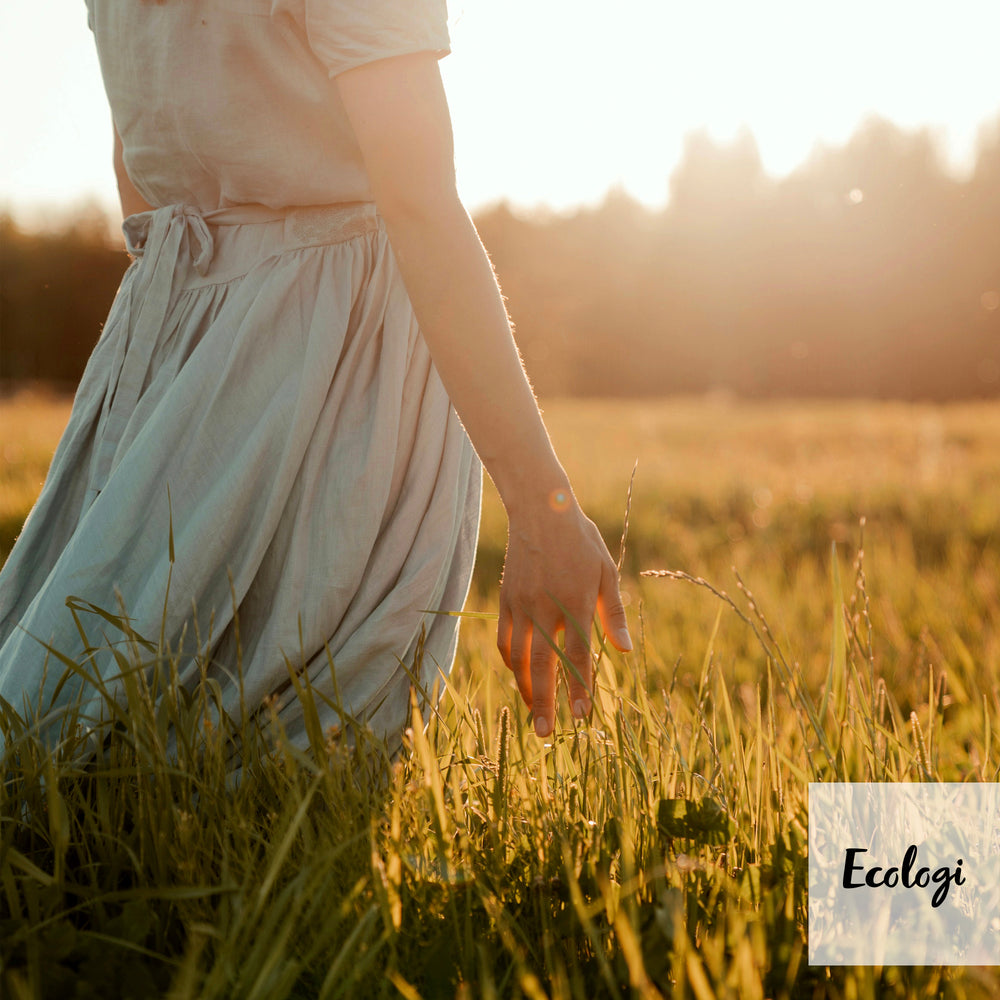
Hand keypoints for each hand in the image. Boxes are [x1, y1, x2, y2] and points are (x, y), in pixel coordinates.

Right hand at [496, 494, 632, 736]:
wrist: (540, 510)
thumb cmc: (581, 542)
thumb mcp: (606, 572)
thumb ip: (613, 613)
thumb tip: (626, 651)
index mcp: (576, 602)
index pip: (577, 655)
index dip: (579, 688)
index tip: (581, 717)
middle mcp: (546, 608)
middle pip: (542, 665)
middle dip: (544, 702)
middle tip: (546, 734)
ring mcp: (522, 605)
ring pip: (518, 657)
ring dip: (525, 687)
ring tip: (534, 711)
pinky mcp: (506, 600)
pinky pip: (504, 639)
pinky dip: (510, 662)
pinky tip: (518, 676)